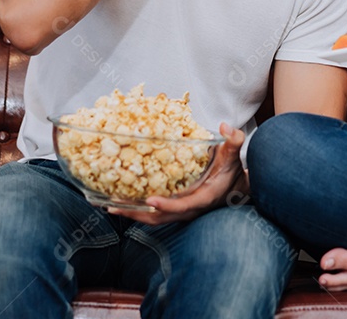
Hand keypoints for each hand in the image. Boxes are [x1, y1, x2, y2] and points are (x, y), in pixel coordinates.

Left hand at [108, 123, 247, 225]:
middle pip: (160, 218)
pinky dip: (137, 210)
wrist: (235, 190)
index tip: (150, 200)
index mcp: (203, 198)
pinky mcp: (175, 210)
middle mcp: (189, 209)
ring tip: (110, 207)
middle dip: (136, 213)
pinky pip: (153, 215)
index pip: (183, 205)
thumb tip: (225, 127)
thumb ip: (232, 140)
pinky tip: (122, 202)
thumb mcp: (233, 155)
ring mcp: (181, 212)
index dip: (166, 205)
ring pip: (153, 219)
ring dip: (132, 214)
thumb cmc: (232, 172)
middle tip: (114, 206)